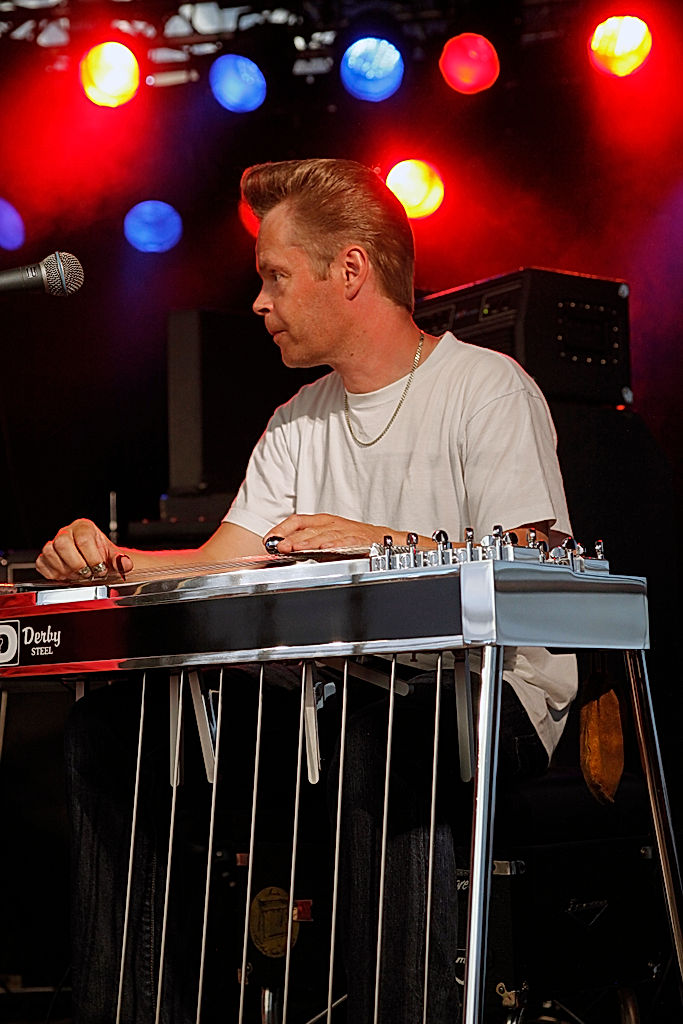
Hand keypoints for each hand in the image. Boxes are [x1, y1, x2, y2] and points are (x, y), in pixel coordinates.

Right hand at [36, 518, 133, 580]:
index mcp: (84, 528)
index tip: (100, 569)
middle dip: (76, 563)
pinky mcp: (45, 556)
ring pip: (49, 552)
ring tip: (77, 576)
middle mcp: (67, 533)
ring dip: (64, 569)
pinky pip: (41, 563)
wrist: (93, 560)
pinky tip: (66, 577)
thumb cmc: (100, 554)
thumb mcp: (113, 556)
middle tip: (87, 574)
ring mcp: (53, 544)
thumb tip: (125, 564)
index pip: (83, 538)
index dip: (92, 557)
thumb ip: (120, 560)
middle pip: (62, 543)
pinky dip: (53, 573)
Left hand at [264, 514, 385, 552]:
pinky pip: (345, 542)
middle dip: (292, 538)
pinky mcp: (358, 541)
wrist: (382, 539)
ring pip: (324, 536)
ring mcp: (345, 532)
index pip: (298, 521)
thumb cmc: (352, 537)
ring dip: (309, 542)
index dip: (282, 529)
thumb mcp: (328, 534)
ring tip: (296, 548)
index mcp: (322, 521)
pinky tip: (326, 549)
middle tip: (280, 546)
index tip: (269, 539)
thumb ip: (307, 539)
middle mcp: (332, 524)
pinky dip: (335, 545)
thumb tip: (283, 548)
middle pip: (308, 529)